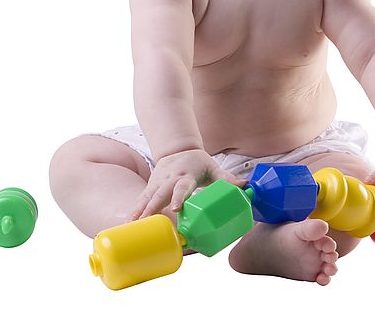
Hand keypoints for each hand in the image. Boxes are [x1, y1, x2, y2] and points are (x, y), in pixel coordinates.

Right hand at [128, 149, 245, 220]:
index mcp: (186, 175)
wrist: (177, 149)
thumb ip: (227, 178)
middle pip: (160, 193)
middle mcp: (170, 178)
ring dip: (140, 210)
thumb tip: (245, 186)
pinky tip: (130, 222)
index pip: (182, 186)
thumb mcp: (214, 167)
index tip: (175, 208)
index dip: (178, 197)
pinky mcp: (151, 186)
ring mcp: (158, 182)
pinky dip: (135, 209)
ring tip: (133, 224)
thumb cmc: (198, 162)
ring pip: (147, 196)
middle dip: (153, 207)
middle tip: (146, 221)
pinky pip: (142, 198)